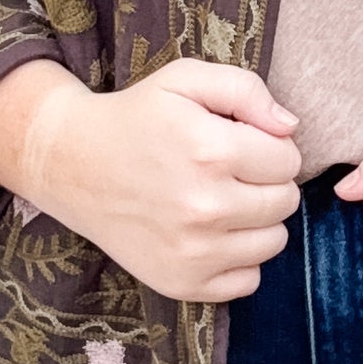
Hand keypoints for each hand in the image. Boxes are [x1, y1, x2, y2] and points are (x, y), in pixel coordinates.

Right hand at [0, 57, 303, 302]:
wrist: (72, 165)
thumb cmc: (136, 117)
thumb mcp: (185, 79)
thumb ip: (246, 89)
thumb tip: (290, 126)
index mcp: (211, 151)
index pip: (289, 160)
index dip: (271, 146)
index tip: (242, 142)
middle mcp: (205, 207)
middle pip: (285, 202)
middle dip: (267, 182)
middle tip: (232, 171)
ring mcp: (193, 253)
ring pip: (274, 242)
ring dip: (257, 221)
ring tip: (222, 199)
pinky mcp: (182, 284)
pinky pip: (248, 281)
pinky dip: (239, 259)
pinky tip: (212, 234)